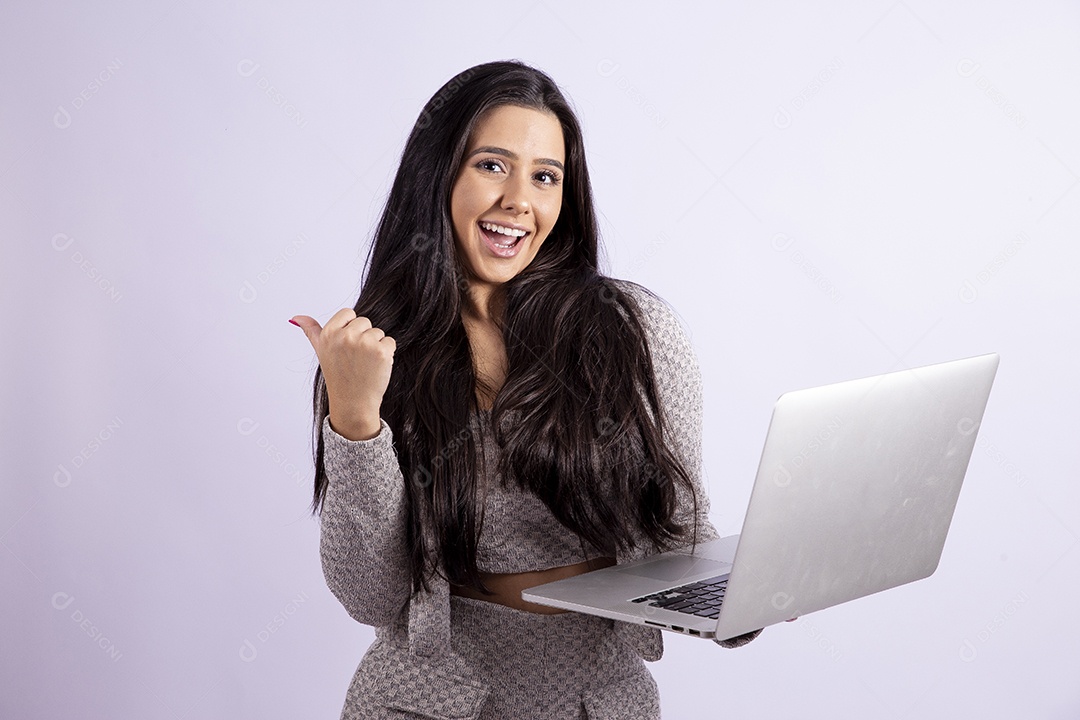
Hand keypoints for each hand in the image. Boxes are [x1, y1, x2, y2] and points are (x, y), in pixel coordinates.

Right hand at [290, 310, 395, 439]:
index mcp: (329, 333)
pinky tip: (376, 367)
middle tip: (355, 358)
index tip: (346, 347)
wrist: (352, 402)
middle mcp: (345, 336)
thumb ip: (311, 331)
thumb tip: (296, 317)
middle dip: (363, 338)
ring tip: (364, 364)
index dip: (351, 329)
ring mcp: (365, 343)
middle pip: (364, 322)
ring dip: (376, 346)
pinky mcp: (382, 351)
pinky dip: (386, 354)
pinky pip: (390, 342)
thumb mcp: (321, 351)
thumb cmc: (338, 376)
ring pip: (378, 332)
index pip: (348, 313)